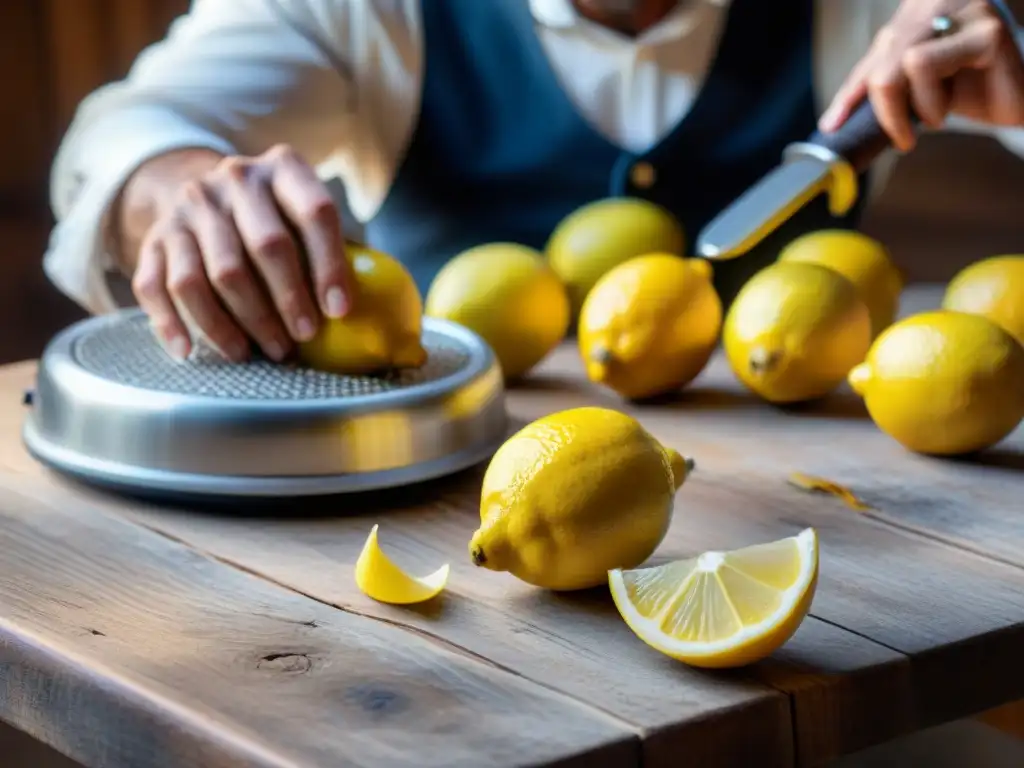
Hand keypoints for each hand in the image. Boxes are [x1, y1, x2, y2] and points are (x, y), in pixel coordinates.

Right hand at [130, 144, 353, 361]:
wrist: (202, 192)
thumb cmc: (276, 220)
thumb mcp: (307, 216)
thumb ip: (338, 254)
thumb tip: (378, 320)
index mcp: (284, 169)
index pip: (315, 213)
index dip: (330, 265)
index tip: (339, 312)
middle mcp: (234, 180)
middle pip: (264, 246)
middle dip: (286, 300)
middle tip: (301, 340)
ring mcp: (188, 208)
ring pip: (209, 275)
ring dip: (237, 323)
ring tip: (260, 354)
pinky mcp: (153, 238)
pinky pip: (156, 287)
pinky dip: (172, 324)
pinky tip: (190, 352)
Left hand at [820, 0, 1023, 150]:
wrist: (1021, 97)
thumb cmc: (972, 88)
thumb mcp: (916, 91)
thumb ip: (878, 94)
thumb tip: (829, 125)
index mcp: (919, 13)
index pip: (873, 55)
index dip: (850, 94)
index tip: (832, 126)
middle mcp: (940, 4)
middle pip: (884, 56)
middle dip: (882, 106)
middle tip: (899, 136)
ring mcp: (967, 12)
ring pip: (905, 60)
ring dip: (916, 103)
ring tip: (937, 114)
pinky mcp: (988, 32)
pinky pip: (931, 65)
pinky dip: (934, 99)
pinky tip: (950, 106)